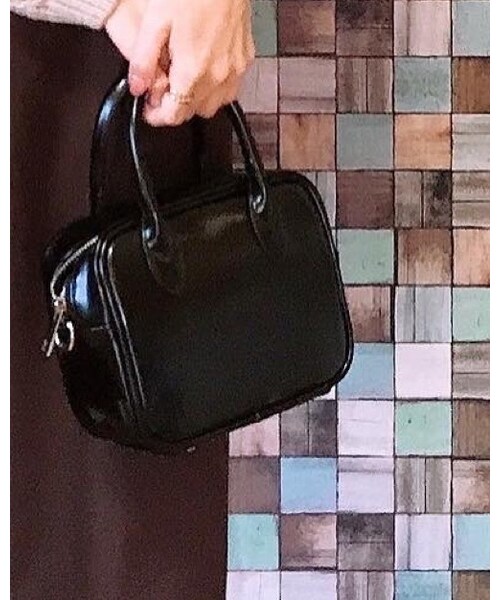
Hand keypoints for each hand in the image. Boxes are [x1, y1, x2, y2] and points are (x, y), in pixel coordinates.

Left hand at [105, 0, 254, 125]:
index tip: (149, 110)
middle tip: (162, 88)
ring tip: (183, 79)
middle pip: (193, 112)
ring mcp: (234, 69)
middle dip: (175, 106)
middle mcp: (217, 76)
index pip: (175, 114)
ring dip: (196, 100)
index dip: (157, 117)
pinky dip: (215, 88)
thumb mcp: (155, 21)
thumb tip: (137, 86)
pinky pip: (230, 89)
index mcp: (193, 70)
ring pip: (213, 105)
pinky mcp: (245, 59)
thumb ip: (144, 60)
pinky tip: (204, 70)